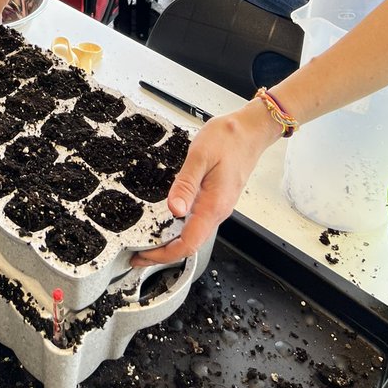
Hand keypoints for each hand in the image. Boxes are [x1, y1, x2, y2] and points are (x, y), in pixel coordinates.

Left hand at [130, 101, 280, 266]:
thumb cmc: (228, 139)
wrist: (251, 131)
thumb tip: (173, 209)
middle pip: (189, 244)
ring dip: (170, 242)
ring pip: (193, 235)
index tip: (142, 256)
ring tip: (146, 241)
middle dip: (162, 253)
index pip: (187, 243)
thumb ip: (186, 184)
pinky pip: (196, 222)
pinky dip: (178, 229)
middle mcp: (217, 211)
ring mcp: (218, 206)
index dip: (163, 255)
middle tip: (137, 254)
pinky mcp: (216, 199)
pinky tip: (165, 221)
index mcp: (213, 205)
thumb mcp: (200, 156)